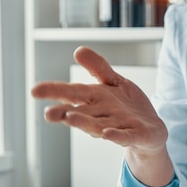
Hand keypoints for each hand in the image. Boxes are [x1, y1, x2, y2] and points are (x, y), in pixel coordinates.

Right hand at [31, 46, 167, 155]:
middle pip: (82, 113)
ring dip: (85, 123)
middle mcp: (103, 115)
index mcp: (95, 100)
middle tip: (48, 113)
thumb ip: (98, 68)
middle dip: (66, 113)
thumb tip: (79, 50)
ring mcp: (119, 127)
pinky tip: (108, 134)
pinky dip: (117, 136)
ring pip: (99, 126)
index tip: (35, 90)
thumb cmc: (128, 107)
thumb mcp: (115, 82)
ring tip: (70, 118)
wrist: (152, 131)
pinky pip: (125, 137)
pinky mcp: (136, 136)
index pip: (73, 93)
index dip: (55, 91)